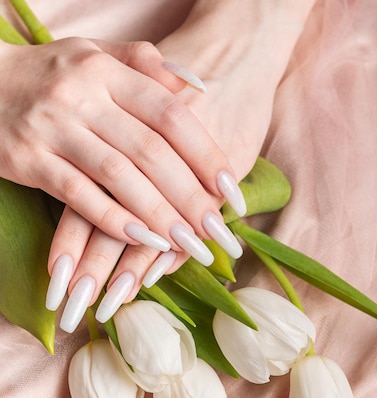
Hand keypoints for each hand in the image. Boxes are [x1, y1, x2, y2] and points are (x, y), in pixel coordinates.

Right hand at [0, 36, 244, 245]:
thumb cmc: (47, 75)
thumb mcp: (93, 56)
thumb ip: (143, 65)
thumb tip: (193, 83)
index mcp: (106, 71)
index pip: (169, 114)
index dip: (203, 153)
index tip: (228, 187)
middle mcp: (81, 96)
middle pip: (149, 150)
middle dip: (188, 194)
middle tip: (215, 228)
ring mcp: (53, 128)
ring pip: (118, 176)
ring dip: (157, 213)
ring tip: (186, 242)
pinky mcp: (29, 160)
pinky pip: (78, 195)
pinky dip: (112, 219)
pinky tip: (140, 240)